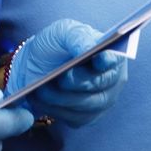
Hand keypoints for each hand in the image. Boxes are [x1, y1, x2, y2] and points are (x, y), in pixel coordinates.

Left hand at [6, 20, 129, 126]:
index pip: (115, 58)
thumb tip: (87, 48)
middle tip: (60, 78)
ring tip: (41, 90)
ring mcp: (101, 101)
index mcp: (111, 54)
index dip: (108, 60)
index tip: (98, 59)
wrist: (35, 65)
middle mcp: (112, 81)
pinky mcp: (86, 117)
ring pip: (86, 105)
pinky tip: (38, 99)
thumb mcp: (63, 31)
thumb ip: (77, 37)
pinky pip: (74, 118)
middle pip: (100, 84)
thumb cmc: (55, 45)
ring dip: (62, 98)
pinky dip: (55, 109)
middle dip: (78, 82)